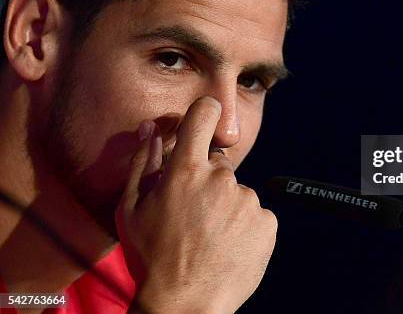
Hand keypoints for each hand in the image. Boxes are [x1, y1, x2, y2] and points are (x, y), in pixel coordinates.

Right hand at [115, 96, 277, 313]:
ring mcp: (248, 200)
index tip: (204, 120)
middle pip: (217, 164)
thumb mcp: (131, 209)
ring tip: (208, 237)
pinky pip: (255, 213)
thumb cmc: (151, 257)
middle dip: (206, 182)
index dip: (204, 113)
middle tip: (191, 216)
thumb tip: (150, 128)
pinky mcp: (267, 222)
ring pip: (236, 192)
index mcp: (186, 170)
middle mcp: (221, 178)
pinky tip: (226, 246)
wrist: (185, 306)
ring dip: (225, 207)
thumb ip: (143, 162)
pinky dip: (244, 225)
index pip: (204, 114)